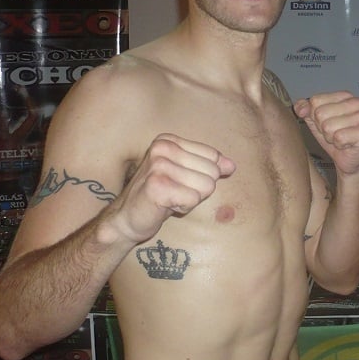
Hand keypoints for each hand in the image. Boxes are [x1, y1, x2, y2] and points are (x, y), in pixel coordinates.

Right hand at [107, 133, 235, 243]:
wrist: (126, 219)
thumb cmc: (160, 195)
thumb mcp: (187, 175)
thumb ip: (210, 166)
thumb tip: (232, 165)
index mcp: (169, 140)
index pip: (213, 156)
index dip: (203, 175)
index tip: (180, 181)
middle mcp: (162, 148)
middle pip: (212, 171)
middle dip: (198, 189)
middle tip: (174, 192)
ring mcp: (158, 166)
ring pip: (206, 186)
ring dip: (191, 198)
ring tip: (170, 198)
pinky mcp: (157, 186)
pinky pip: (194, 199)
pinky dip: (184, 207)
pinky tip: (166, 205)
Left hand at [294, 92, 358, 175]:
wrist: (348, 158)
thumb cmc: (333, 137)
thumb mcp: (314, 120)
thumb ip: (304, 109)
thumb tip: (300, 109)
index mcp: (345, 96)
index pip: (315, 101)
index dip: (315, 116)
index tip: (325, 123)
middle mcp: (357, 103)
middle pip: (320, 113)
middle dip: (322, 128)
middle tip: (333, 133)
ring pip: (328, 126)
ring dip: (330, 137)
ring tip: (340, 138)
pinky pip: (339, 137)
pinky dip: (339, 144)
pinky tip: (346, 144)